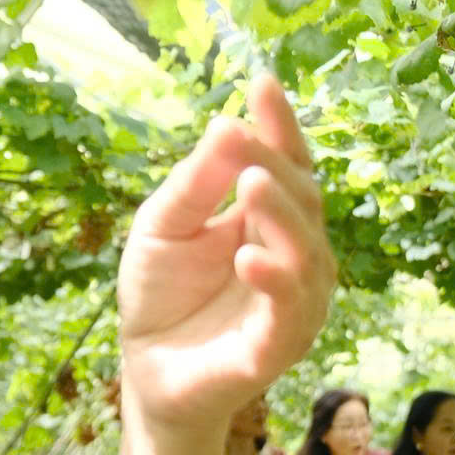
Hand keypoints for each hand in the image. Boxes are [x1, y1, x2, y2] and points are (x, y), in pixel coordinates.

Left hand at [115, 76, 333, 438]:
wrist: (147, 371)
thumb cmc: (161, 295)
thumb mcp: (164, 225)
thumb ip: (195, 182)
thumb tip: (226, 124)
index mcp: (267, 218)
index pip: (285, 164)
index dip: (279, 126)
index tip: (262, 83)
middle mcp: (294, 255)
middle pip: (300, 199)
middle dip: (274, 165)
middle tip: (242, 138)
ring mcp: (294, 301)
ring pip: (306, 251)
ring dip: (280, 214)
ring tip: (250, 183)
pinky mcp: (279, 347)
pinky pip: (289, 311)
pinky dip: (275, 281)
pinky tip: (249, 258)